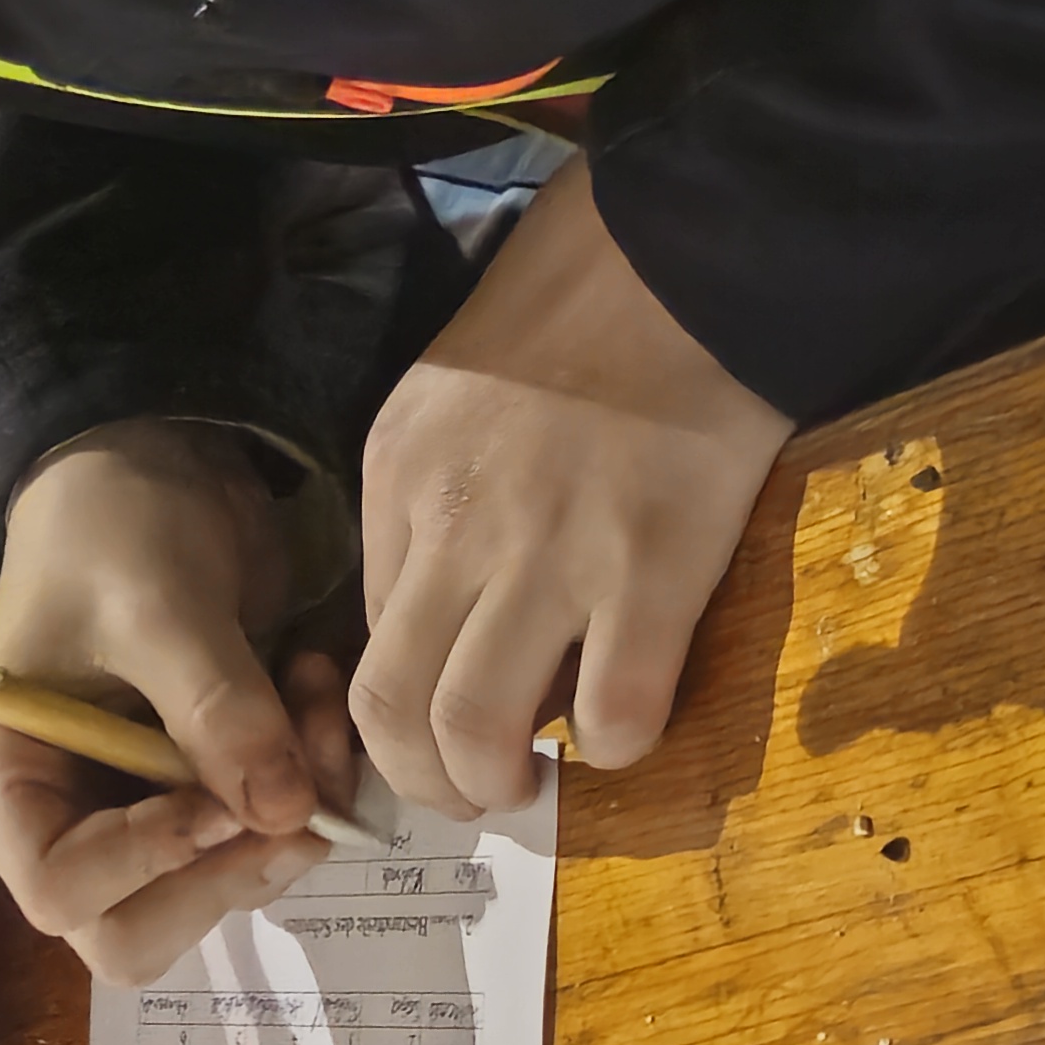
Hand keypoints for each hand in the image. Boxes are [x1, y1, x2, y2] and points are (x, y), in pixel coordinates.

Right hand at [0, 422, 353, 987]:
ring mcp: (136, 812)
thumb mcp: (162, 606)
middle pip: (134, 931)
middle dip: (227, 874)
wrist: (161, 459)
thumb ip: (217, 711)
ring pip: (214, 891)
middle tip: (301, 800)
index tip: (224, 796)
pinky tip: (318, 699)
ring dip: (287, 824)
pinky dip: (310, 788)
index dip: (148, 864)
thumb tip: (285, 814)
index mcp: (6, 777)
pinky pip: (263, 839)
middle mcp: (61, 816)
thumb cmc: (119, 522)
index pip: (60, 892)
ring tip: (317, 711)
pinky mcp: (204, 792)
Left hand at [351, 170, 787, 823]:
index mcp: (399, 479)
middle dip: (427, 782)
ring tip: (538, 784)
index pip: (360, 642)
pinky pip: (613, 712)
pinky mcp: (651, 566)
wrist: (684, 251)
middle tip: (477, 792)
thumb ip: (432, 502)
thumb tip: (447, 617)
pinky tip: (627, 729)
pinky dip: (614, 749)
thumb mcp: (447, 398)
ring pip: (475, 729)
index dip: (395, 718)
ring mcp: (551, 551)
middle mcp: (454, 524)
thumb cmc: (577, 309)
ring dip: (499, 786)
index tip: (439, 736)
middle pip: (391, 708)